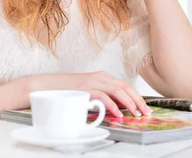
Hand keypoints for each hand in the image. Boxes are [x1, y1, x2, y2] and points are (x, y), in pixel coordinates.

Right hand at [29, 72, 152, 116]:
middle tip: (146, 112)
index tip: (145, 107)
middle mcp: (100, 77)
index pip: (125, 85)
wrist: (45, 86)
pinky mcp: (85, 89)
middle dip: (138, 100)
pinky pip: (102, 96)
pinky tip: (118, 114)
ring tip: (136, 113)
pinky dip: (112, 105)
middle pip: (125, 86)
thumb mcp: (89, 93)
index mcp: (103, 77)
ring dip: (129, 103)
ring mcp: (92, 82)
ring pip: (117, 90)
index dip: (137, 96)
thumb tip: (119, 109)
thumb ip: (103, 98)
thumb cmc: (67, 91)